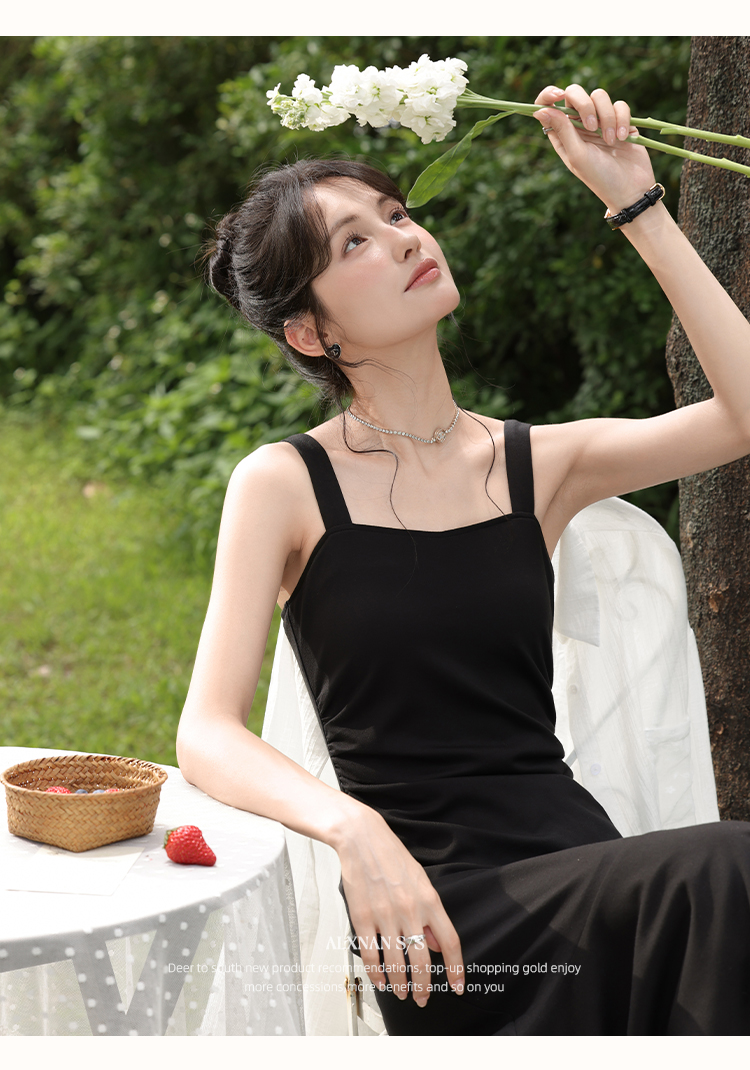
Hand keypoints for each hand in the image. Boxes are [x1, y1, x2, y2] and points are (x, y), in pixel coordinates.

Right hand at [335, 807, 463, 1006]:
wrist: (361, 838)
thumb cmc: (391, 856)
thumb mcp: (422, 880)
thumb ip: (431, 914)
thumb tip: (436, 943)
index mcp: (429, 899)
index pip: (450, 942)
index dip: (455, 968)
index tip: (458, 985)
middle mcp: (409, 909)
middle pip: (421, 960)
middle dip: (423, 987)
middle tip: (422, 998)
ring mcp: (384, 915)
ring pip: (395, 962)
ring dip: (400, 984)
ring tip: (401, 993)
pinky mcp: (361, 917)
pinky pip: (370, 954)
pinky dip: (376, 973)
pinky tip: (381, 980)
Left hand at [533, 84, 656, 214]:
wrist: (630, 188)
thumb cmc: (599, 177)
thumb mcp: (577, 155)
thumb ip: (562, 130)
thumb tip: (540, 109)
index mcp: (563, 134)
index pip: (549, 106)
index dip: (549, 95)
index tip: (558, 95)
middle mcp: (579, 124)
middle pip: (575, 93)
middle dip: (584, 104)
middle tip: (592, 127)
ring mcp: (600, 120)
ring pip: (599, 96)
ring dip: (606, 117)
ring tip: (611, 141)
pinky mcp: (621, 119)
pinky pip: (620, 105)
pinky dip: (621, 119)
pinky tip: (622, 138)